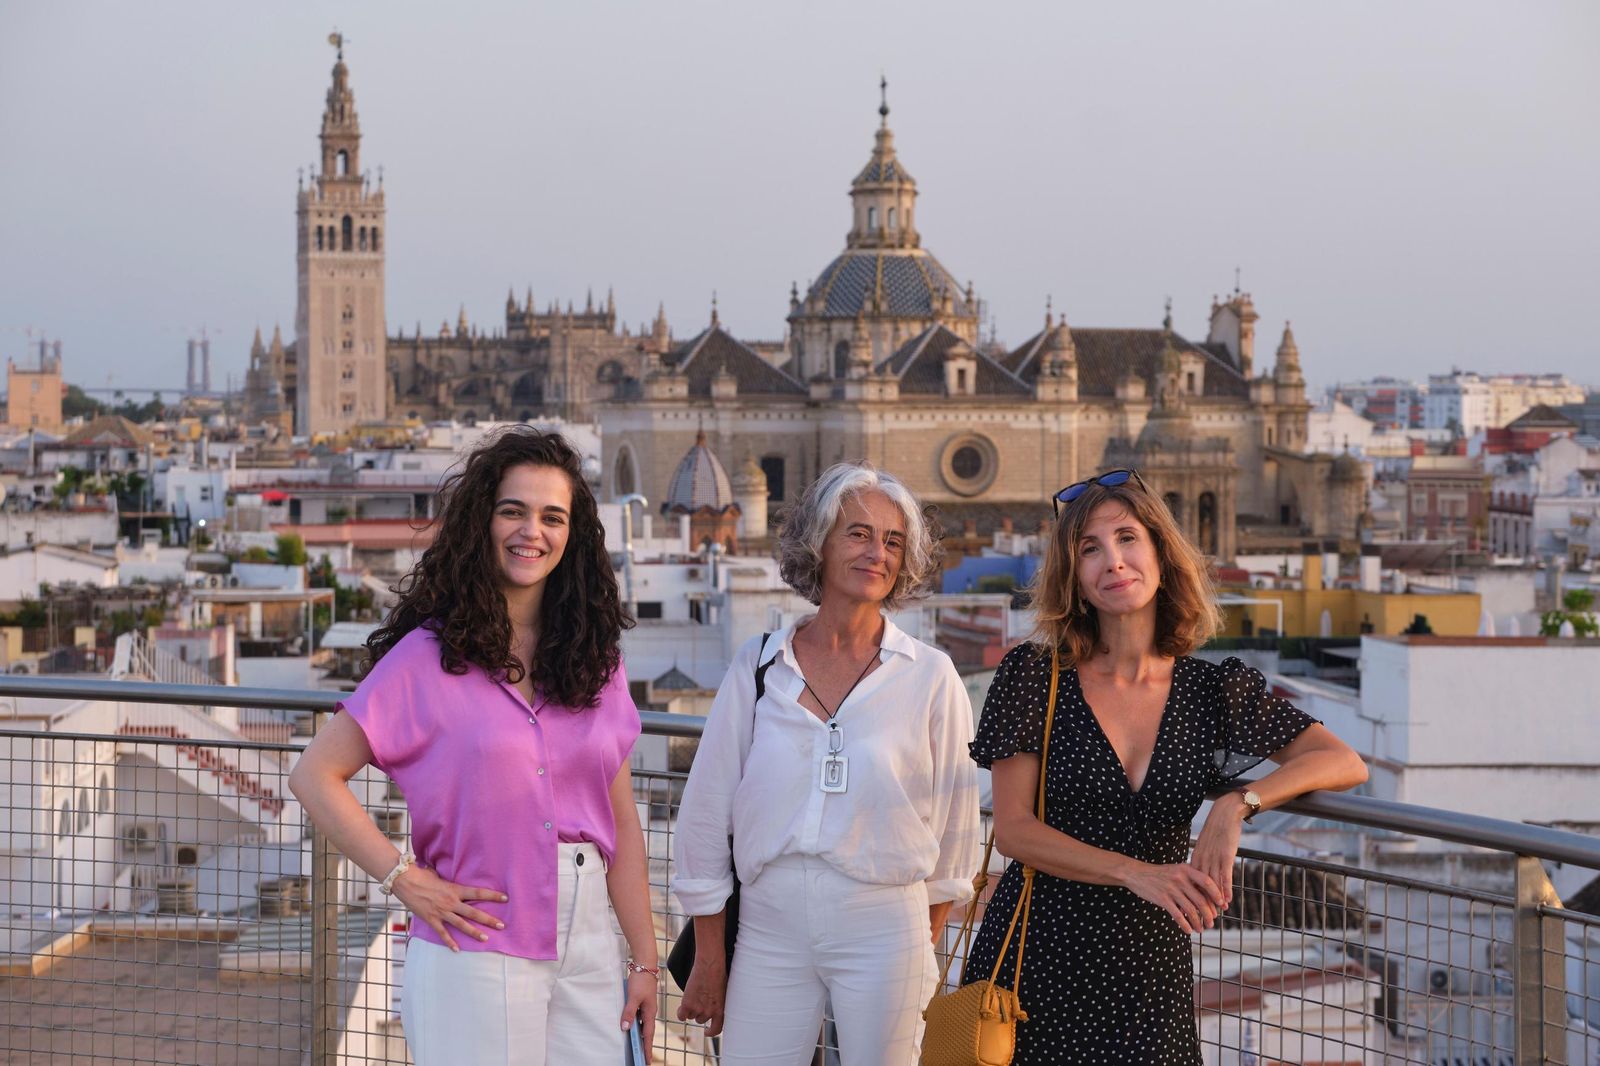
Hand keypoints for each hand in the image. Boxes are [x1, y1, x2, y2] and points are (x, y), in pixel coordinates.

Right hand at [389, 865, 506, 950]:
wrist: (405, 882)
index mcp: (455, 889)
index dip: (493, 895)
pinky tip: (457, 950)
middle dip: (489, 919)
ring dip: (474, 932)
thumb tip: (454, 881)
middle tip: (501, 925)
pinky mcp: (431, 919)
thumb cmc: (422, 876)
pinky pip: (443, 933)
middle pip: (474, 912)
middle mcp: (451, 902)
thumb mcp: (440, 876)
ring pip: (462, 924)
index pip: (478, 893)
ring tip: (486, 939)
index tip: (505, 898)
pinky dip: (450, 942)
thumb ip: (450, 883)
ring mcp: (441, 912)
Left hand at [621, 970, 657, 1061]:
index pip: (648, 1035)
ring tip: (638, 1049)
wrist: (644, 965)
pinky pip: (640, 1019)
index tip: (647, 1060)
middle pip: (648, 1033)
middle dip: (646, 1046)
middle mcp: (650, 1012)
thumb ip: (629, 1012)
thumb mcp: (633, 997)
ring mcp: (646, 1007)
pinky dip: (637, 1027)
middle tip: (643, 1059)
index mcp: (650, 1012)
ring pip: (644, 1026)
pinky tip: (632, 1029)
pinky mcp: (642, 1003)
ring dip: (642, 1037)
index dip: (647, 1048)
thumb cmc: (641, 980)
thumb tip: (625, 1028)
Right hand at [675, 954, 727, 1036]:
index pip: (716, 1029)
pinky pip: (682, 1015)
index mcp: (721, 1010)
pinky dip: (681, 1012)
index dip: (711, 1032)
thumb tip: (713, 1010)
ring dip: (691, 1009)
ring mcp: (698, 1009)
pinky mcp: (687, 1004)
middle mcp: (710, 1012)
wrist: (710, 964)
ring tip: (694, 995)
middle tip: (699, 1000)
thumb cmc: (718, 974)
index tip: (707, 1032)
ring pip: (691, 1016)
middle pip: (700, 1020)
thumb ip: (718, 1004)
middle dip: (699, 1012)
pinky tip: (682, 1007)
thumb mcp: (723, 993)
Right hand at [1120, 860, 1224, 934]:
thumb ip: (1191, 879)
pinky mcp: (1162, 899)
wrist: (1137, 873)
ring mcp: (1171, 889)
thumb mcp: (1177, 870)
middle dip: (1208, 914)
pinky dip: (1185, 925)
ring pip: (1191, 910)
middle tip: (1211, 922)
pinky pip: (1178, 915)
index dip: (1216, 894)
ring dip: (1198, 922)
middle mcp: (1180, 878)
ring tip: (1201, 929)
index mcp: (1186, 869)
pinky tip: (1188, 930)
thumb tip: (1208, 895)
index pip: (1207, 882)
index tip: (1221, 905)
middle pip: (1201, 900)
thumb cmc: (1160, 874)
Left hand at [1190, 796, 1245, 909]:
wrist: (1225, 814)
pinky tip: (1226, 900)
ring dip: (1214, 901)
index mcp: (1196, 858)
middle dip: (1202, 904)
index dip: (1193, 898)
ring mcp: (1213, 859)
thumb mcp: (1206, 846)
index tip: (1192, 911)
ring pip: (1212, 884)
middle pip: (1200, 886)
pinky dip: (1225, 889)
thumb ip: (1204, 860)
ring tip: (1216, 914)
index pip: (1192, 883)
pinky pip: (1224, 875)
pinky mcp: (1225, 856)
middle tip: (1203, 919)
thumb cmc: (1217, 831)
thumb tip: (1202, 873)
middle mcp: (1202, 860)